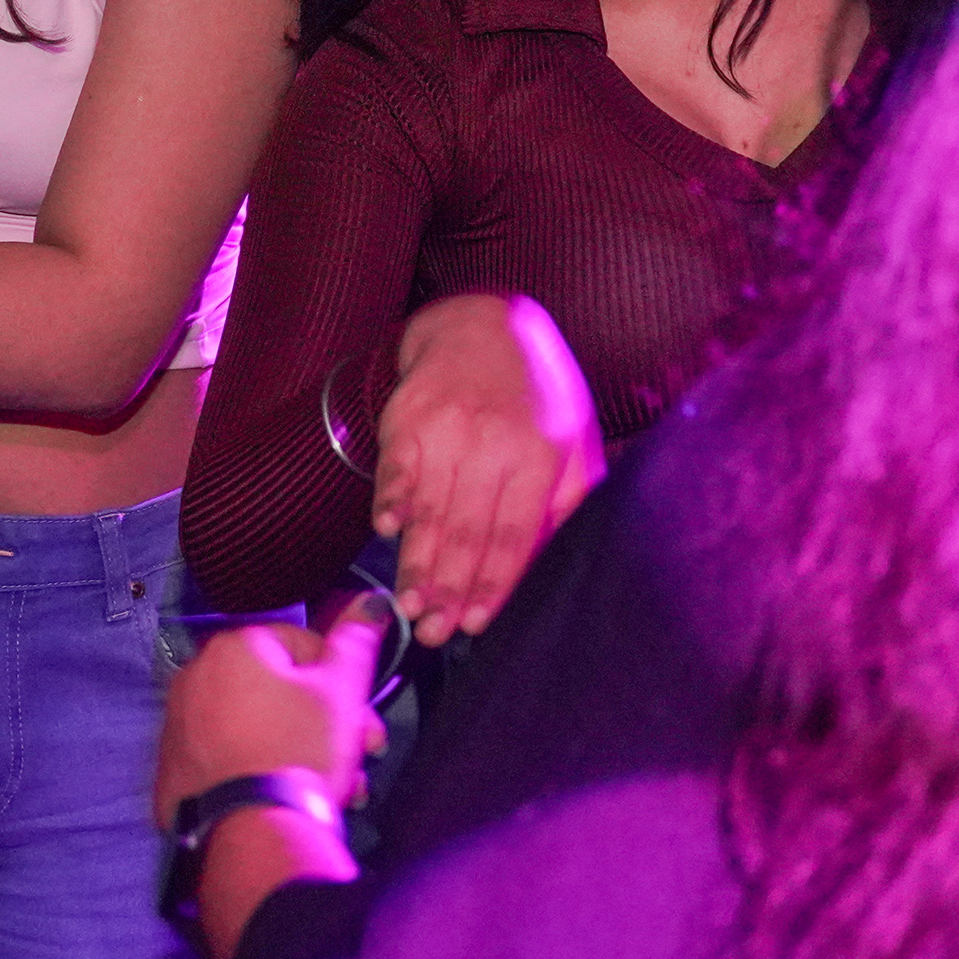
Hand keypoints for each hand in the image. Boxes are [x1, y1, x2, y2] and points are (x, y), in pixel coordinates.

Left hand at [154, 606, 391, 829]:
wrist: (254, 833)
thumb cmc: (301, 749)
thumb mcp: (341, 691)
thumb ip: (355, 640)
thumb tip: (370, 599)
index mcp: (232, 647)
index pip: (302, 645)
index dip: (340, 682)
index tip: (362, 719)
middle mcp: (194, 678)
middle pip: (278, 691)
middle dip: (326, 723)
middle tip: (359, 756)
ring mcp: (177, 729)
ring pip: (256, 729)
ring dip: (298, 750)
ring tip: (335, 788)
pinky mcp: (173, 776)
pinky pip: (227, 761)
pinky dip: (256, 773)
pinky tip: (285, 797)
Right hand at [371, 294, 602, 647]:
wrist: (482, 326)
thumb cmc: (535, 397)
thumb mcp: (572, 441)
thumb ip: (569, 502)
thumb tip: (566, 562)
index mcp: (538, 454)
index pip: (513, 532)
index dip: (493, 582)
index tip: (477, 623)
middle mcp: (492, 441)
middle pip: (466, 529)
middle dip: (449, 588)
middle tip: (435, 633)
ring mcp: (445, 428)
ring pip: (428, 508)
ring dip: (416, 562)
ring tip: (410, 606)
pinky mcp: (407, 417)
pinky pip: (395, 469)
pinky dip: (388, 501)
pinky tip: (386, 532)